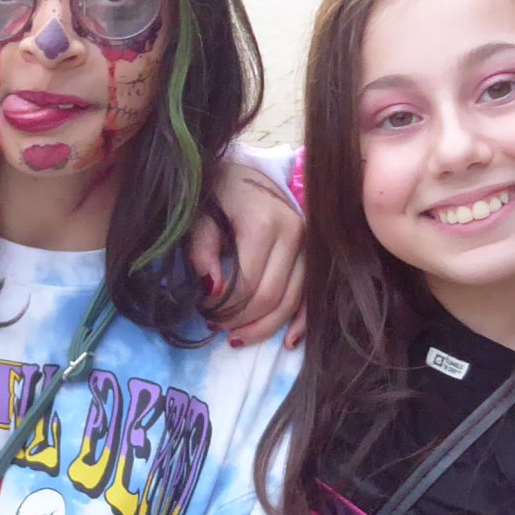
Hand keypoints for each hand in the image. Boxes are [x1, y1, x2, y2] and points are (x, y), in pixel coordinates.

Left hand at [193, 162, 306, 347]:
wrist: (245, 172)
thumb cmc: (217, 193)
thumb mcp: (199, 216)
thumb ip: (202, 251)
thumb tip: (212, 290)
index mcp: (265, 223)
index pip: (247, 284)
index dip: (224, 307)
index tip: (203, 311)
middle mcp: (296, 233)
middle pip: (272, 296)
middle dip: (241, 320)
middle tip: (215, 326)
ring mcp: (310, 245)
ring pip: (293, 301)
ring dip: (265, 327)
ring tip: (235, 337)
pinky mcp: (315, 254)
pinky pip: (312, 296)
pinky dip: (300, 322)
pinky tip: (288, 342)